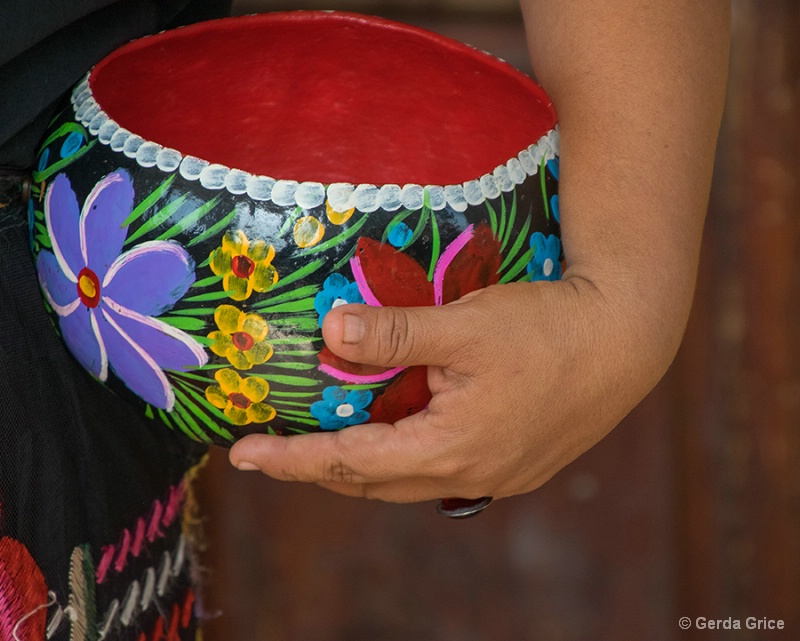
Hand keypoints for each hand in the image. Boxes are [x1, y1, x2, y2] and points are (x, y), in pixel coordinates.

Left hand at [229, 275, 672, 502]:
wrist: (626, 341)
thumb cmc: (548, 329)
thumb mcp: (464, 325)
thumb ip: (395, 334)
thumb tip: (329, 333)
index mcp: (448, 449)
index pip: (348, 463)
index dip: (291, 460)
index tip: (243, 456)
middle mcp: (467, 475)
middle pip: (372, 482)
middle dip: (318, 468)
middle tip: (276, 449)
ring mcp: (493, 475)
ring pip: (404, 480)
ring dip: (360, 465)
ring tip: (324, 442)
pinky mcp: (512, 463)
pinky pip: (437, 471)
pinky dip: (401, 456)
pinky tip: (395, 432)